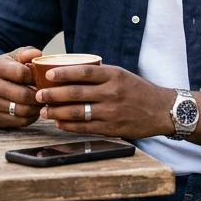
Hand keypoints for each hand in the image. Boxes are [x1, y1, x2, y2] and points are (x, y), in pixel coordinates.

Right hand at [0, 48, 43, 127]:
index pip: (22, 73)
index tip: (43, 78)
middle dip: (39, 95)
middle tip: (48, 93)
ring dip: (37, 107)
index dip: (36, 77)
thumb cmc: (7, 70)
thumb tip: (38, 55)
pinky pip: (20, 121)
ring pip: (22, 110)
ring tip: (43, 101)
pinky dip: (32, 117)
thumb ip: (26, 53)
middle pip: (23, 95)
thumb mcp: (14, 57)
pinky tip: (35, 110)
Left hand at [36, 65, 173, 139]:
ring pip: (77, 112)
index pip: (83, 72)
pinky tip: (59, 123)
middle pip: (75, 93)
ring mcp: (111, 112)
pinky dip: (68, 126)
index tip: (48, 75)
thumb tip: (70, 72)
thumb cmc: (138, 90)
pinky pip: (84, 128)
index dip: (63, 74)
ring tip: (44, 111)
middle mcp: (111, 93)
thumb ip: (99, 74)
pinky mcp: (111, 129)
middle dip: (53, 95)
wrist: (161, 110)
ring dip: (56, 112)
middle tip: (39, 95)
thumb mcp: (121, 75)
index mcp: (113, 75)